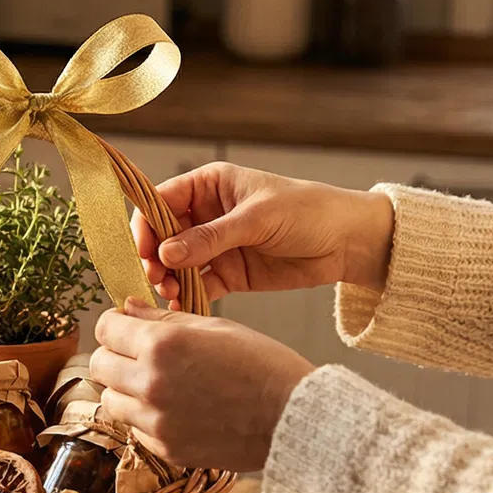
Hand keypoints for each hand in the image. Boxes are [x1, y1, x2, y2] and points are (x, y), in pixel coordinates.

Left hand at [91, 300, 314, 471]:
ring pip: (110, 400)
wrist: (295, 419)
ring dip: (125, 389)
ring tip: (159, 384)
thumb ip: (162, 319)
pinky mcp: (165, 448)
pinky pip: (135, 428)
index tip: (127, 328)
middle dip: (115, 355)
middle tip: (139, 355)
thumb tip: (127, 309)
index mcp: (161, 345)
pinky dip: (146, 418)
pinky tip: (177, 409)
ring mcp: (155, 421)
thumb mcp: (215, 327)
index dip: (116, 325)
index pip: (105, 328)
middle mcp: (150, 383)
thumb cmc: (262, 365)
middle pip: (99, 365)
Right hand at [133, 163, 394, 308]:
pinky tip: (183, 306)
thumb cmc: (308, 211)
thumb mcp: (257, 219)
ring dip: (168, 279)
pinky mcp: (229, 274)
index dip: (147, 224)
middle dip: (154, 257)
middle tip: (155, 277)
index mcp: (209, 186)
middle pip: (162, 236)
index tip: (144, 249)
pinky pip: (198, 286)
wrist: (348, 242)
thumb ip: (210, 237)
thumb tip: (165, 253)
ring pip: (176, 264)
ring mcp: (216, 247)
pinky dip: (188, 296)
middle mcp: (206, 215)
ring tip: (170, 293)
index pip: (161, 201)